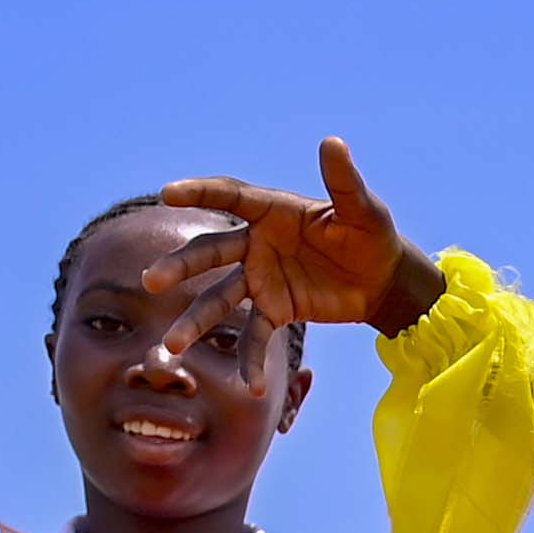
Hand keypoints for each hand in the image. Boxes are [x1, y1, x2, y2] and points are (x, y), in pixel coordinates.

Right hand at [154, 137, 440, 349]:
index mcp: (272, 211)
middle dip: (180, 268)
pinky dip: (251, 363)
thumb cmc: (372, 236)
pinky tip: (250, 389)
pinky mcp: (275, 310)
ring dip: (194, 323)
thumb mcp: (363, 211)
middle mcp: (256, 244)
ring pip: (218, 300)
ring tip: (170, 347)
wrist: (383, 279)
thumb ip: (344, 182)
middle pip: (210, 253)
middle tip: (150, 282)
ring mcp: (261, 279)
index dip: (199, 192)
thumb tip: (333, 143)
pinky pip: (255, 338)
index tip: (167, 192)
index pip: (229, 197)